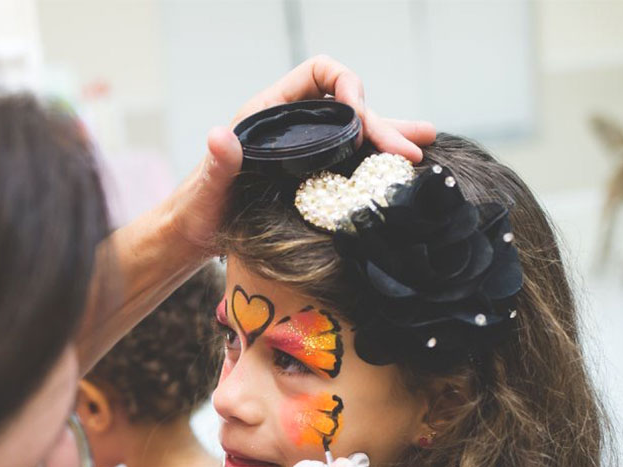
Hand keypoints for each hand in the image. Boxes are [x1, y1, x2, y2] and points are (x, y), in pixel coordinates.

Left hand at [168, 55, 438, 257]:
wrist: (196, 237)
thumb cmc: (197, 210)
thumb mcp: (207, 188)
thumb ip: (217, 163)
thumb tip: (220, 135)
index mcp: (271, 112)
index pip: (319, 73)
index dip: (344, 82)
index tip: (358, 111)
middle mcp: (295, 125)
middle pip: (348, 108)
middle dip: (380, 124)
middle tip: (407, 152)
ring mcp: (308, 151)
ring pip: (358, 133)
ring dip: (392, 136)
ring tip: (426, 143)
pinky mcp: (315, 177)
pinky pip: (354, 161)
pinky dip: (380, 160)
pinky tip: (410, 165)